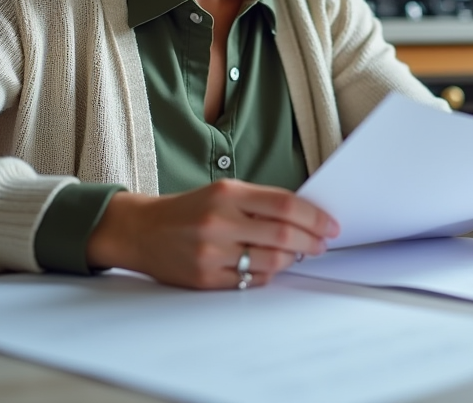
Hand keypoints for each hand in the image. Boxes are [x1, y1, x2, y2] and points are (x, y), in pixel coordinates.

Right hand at [86, 179, 338, 289]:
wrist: (141, 231)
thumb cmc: (188, 210)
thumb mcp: (223, 193)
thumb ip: (261, 203)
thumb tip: (306, 218)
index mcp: (226, 194)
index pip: (285, 205)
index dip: (315, 217)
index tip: (330, 225)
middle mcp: (218, 222)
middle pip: (283, 234)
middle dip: (311, 241)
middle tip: (322, 244)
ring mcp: (211, 253)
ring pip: (271, 261)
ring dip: (292, 259)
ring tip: (298, 254)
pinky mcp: (205, 279)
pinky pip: (251, 281)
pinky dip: (268, 274)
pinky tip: (270, 266)